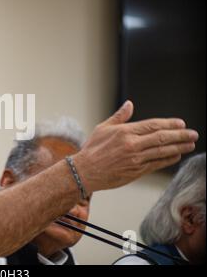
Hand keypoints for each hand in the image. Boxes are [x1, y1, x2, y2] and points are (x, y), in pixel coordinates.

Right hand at [74, 100, 197, 191]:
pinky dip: (168, 160)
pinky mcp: (136, 171)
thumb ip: (119, 117)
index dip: (169, 124)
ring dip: (179, 148)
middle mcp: (132, 145)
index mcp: (124, 132)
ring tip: (190, 145)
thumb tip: (129, 104)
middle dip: (180, 135)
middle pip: (162, 138)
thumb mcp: (103, 128)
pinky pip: (157, 164)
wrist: (85, 171)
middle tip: (193, 134)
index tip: (181, 124)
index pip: (153, 125)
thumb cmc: (92, 149)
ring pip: (162, 152)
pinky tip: (176, 156)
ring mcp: (135, 159)